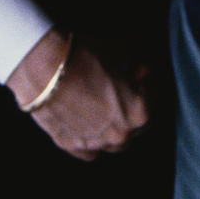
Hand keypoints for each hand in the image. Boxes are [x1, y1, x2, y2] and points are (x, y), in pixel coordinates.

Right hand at [7, 30, 150, 159]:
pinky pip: (89, 148)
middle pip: (135, 124)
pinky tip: (87, 120)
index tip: (138, 73)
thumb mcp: (122, 49)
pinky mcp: (72, 147)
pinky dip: (91, 137)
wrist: (47, 70)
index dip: (146, 82)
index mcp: (139, 113)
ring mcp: (96, 145)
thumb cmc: (87, 57)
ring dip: (114, 125)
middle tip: (122, 89)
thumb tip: (142, 69)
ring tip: (103, 104)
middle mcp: (120, 135)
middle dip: (132, 106)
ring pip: (113, 140)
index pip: (152, 98)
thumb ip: (139, 62)